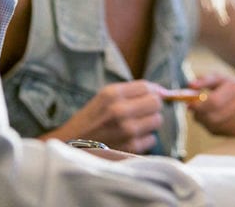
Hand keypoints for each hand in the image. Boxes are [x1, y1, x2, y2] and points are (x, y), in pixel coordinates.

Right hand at [38, 80, 163, 153]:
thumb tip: (164, 91)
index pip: (147, 87)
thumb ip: (132, 91)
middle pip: (156, 103)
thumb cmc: (89, 121)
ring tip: (134, 126)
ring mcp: (127, 130)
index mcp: (112, 93)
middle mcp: (120, 110)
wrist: (70, 148)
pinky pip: (151, 139)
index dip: (153, 91)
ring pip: (157, 121)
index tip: (152, 96)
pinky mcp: (131, 148)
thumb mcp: (103, 98)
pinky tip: (130, 139)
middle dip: (152, 106)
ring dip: (149, 123)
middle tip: (142, 112)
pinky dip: (144, 139)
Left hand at [187, 73, 234, 135]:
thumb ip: (205, 80)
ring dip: (204, 122)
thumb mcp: (222, 80)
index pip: (214, 102)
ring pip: (214, 127)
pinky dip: (211, 127)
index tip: (189, 104)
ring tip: (204, 113)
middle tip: (194, 110)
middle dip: (199, 115)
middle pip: (213, 117)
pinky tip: (215, 119)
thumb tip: (189, 85)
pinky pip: (219, 133)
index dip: (198, 105)